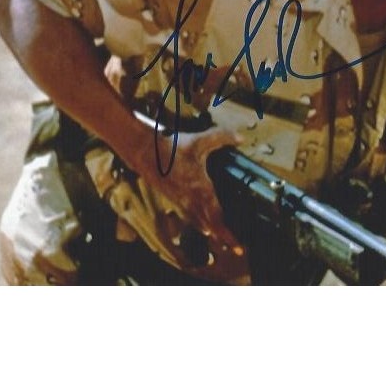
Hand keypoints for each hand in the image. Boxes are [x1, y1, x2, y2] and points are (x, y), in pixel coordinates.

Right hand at [137, 126, 245, 259]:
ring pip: (199, 222)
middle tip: (237, 248)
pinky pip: (190, 215)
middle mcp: (191, 201)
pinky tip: (203, 222)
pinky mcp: (174, 198)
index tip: (238, 247)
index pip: (217, 218)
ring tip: (223, 238)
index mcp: (200, 190)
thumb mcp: (200, 141)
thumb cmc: (172, 148)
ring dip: (212, 230)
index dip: (228, 235)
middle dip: (224, 237)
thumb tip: (240, 137)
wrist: (144, 152)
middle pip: (210, 226)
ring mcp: (181, 201)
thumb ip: (222, 138)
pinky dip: (201, 221)